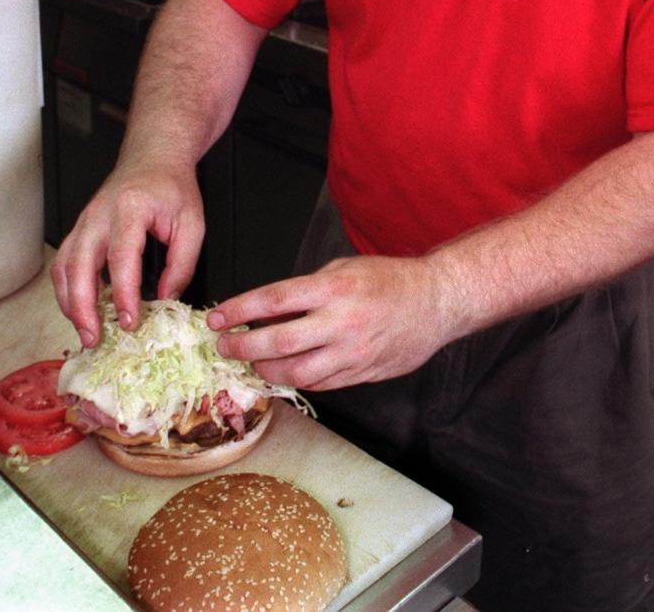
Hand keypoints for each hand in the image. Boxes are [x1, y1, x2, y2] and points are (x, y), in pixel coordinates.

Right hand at [50, 163, 204, 346]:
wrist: (154, 156)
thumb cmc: (172, 186)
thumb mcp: (192, 223)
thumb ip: (182, 263)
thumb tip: (167, 299)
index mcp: (130, 208)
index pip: (122, 257)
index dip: (123, 294)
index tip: (130, 320)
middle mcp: (100, 214)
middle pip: (80, 265)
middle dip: (83, 307)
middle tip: (94, 338)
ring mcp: (85, 221)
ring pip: (64, 267)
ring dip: (70, 304)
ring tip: (85, 332)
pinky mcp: (80, 229)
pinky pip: (64, 263)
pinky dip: (67, 290)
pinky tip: (80, 309)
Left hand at [207, 253, 453, 389]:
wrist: (436, 301)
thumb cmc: (390, 279)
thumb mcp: (345, 268)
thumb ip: (309, 289)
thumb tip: (271, 310)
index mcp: (333, 288)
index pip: (273, 301)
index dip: (238, 311)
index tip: (217, 318)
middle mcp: (340, 322)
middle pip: (277, 342)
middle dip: (242, 347)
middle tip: (224, 347)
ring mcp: (352, 352)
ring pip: (296, 372)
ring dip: (266, 370)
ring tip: (253, 362)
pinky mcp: (362, 373)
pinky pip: (320, 384)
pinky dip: (298, 379)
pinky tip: (287, 371)